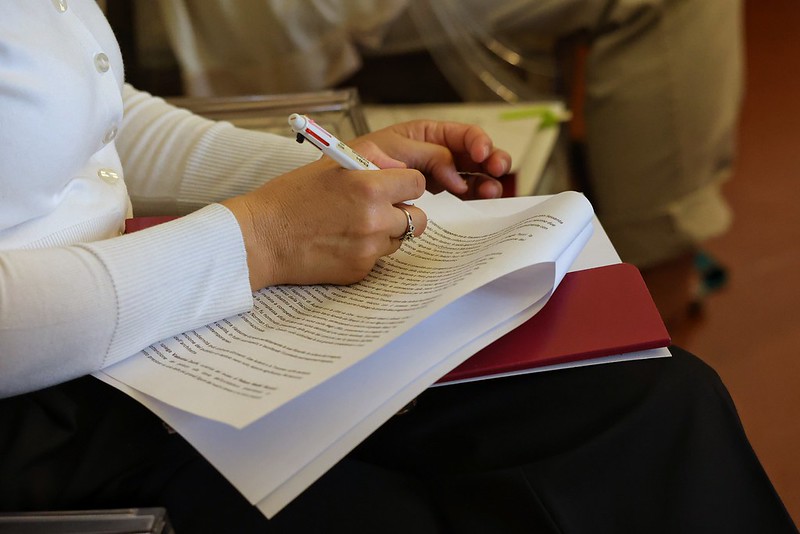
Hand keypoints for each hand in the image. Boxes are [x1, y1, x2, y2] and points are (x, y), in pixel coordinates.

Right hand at [222, 157, 426, 289]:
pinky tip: (340, 243)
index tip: (395, 186)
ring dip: (385, 233)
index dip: (406, 184)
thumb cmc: (290, 197)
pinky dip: (365, 252)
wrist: (260, 239)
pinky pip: (379, 259)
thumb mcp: (331, 164)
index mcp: (369, 187)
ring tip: (352, 225)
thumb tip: (399, 166)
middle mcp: (374, 220)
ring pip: (399, 239)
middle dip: (402, 212)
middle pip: (417, 218)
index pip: (416, 184)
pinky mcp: (360, 271)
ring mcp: (369, 249)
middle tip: (380, 208)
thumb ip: (370, 162)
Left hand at [350, 120, 511, 199]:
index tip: (483, 154)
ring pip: (470, 175)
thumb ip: (426, 157)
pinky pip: (459, 193)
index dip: (476, 141)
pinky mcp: (432, 197)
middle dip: (490, 159)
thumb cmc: (352, 166)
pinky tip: (479, 196)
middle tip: (498, 170)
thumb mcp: (388, 151)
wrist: (331, 197)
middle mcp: (433, 153)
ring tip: (490, 190)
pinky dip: (472, 194)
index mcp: (424, 134)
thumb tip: (456, 176)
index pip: (460, 133)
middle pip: (472, 154)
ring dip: (484, 180)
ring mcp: (435, 176)